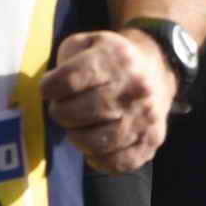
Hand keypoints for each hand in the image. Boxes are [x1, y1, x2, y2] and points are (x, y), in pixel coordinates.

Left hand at [43, 26, 175, 170]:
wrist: (156, 70)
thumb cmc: (110, 59)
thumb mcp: (87, 42)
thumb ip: (65, 59)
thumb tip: (50, 90)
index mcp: (116, 58)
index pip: (68, 81)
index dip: (49, 88)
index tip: (50, 89)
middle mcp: (135, 88)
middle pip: (77, 113)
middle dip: (61, 113)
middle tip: (63, 109)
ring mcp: (146, 118)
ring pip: (93, 143)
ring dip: (76, 137)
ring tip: (78, 127)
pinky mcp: (152, 141)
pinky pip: (117, 163)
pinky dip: (98, 160)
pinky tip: (95, 146)